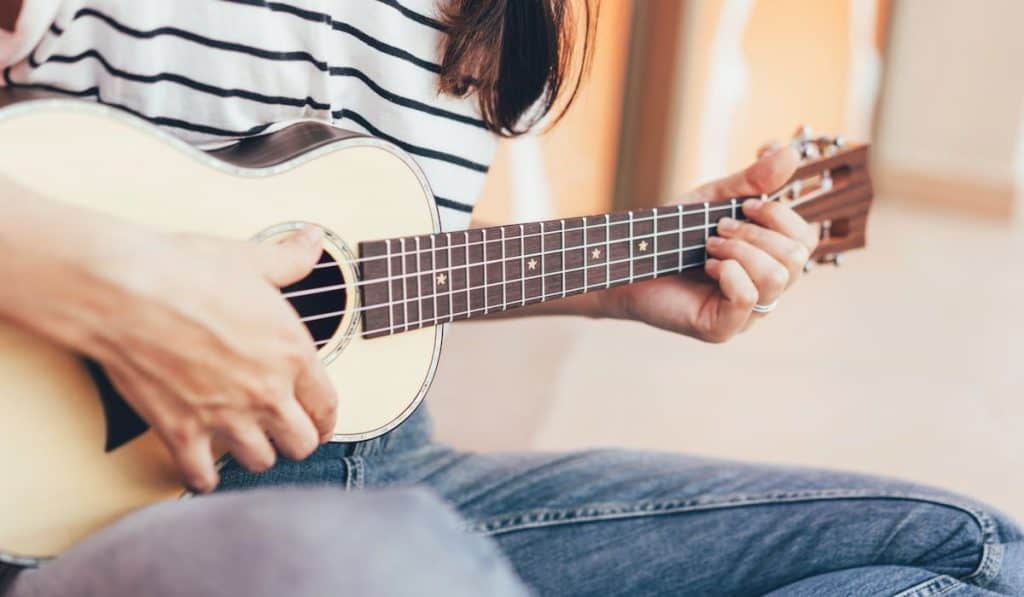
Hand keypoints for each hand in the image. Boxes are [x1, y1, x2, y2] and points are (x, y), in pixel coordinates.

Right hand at [85, 225, 336, 491]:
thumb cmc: (186, 271)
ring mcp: (224, 415)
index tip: (319, 423)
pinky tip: (203, 469)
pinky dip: (203, 478)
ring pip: (260, 461)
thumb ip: (290, 259)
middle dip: (297, 440)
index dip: (326, 419)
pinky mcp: (181, 431)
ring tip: (248, 444)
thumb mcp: (250, 260)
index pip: (327, 406)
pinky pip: (201, 476)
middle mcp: (266, 392)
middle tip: (287, 435)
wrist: (124, 289)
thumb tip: (313, 238)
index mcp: (292, 353)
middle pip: (301, 443)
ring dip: (256, 455)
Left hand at [598, 145, 818, 342]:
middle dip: (756, 232)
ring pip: (776, 278)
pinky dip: (728, 273)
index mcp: (769, 261)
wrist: (627, 260)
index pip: (805, 240)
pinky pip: (746, 299)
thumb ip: (752, 180)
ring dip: (740, 250)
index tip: (746, 205)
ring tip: (709, 246)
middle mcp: (765, 291)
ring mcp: (746, 315)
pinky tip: (707, 266)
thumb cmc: (671, 235)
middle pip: (796, 258)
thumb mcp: (714, 200)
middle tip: (718, 228)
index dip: (781, 215)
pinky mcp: (721, 329)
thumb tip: (789, 151)